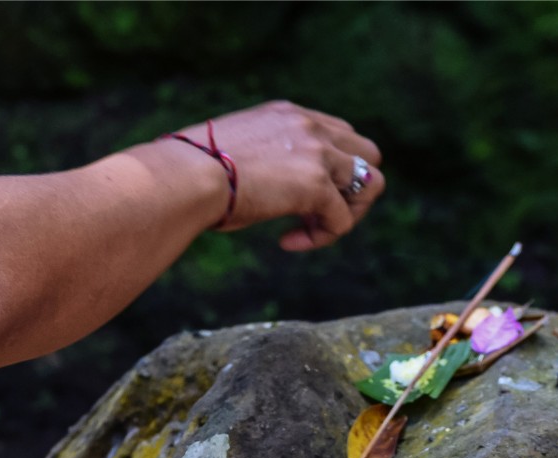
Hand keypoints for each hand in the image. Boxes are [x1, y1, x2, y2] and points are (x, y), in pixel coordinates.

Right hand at [175, 100, 385, 250]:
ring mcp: (317, 153)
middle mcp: (309, 126)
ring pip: (371, 183)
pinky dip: (321, 237)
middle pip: (368, 153)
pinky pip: (342, 219)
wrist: (185, 177)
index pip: (338, 135)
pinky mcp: (316, 184)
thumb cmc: (190, 173)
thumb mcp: (233, 154)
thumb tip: (256, 186)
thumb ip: (259, 160)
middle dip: (352, 188)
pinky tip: (289, 242)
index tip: (297, 196)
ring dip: (348, 212)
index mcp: (289, 115)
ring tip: (313, 230)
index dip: (329, 170)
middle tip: (320, 215)